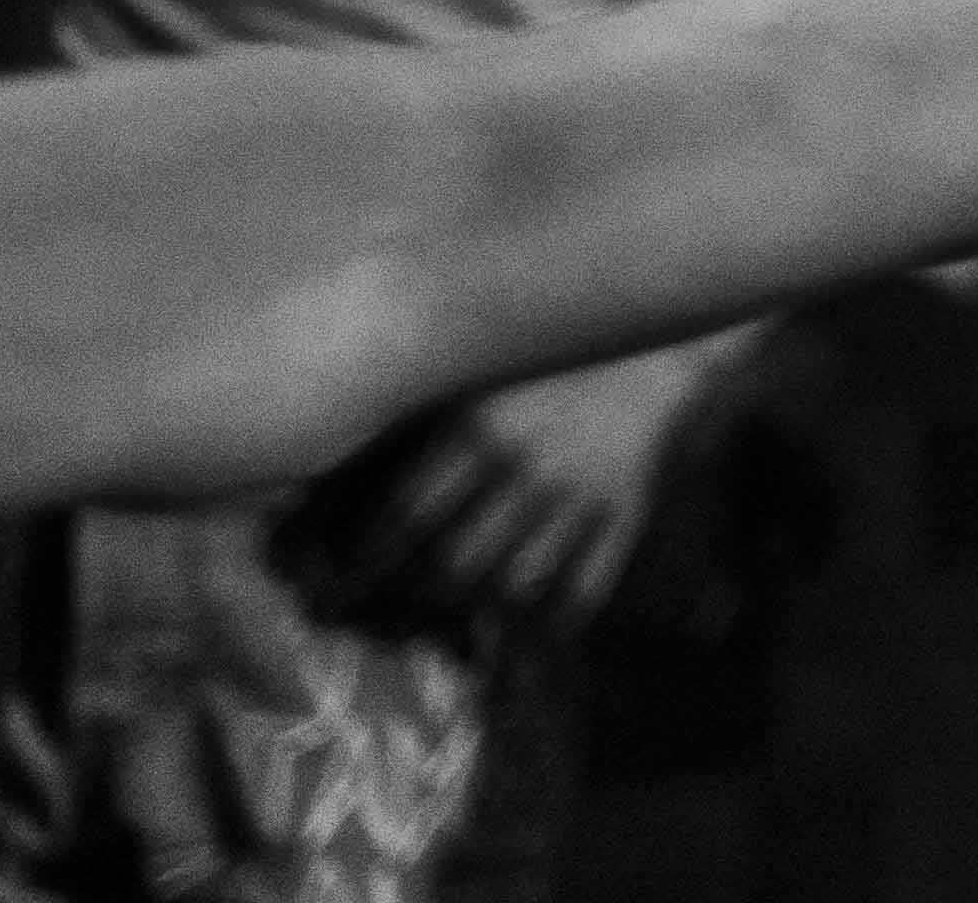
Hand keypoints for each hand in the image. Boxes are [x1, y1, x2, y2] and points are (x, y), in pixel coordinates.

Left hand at [269, 338, 722, 643]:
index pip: (404, 516)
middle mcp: (526, 466)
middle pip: (454, 564)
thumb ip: (413, 422)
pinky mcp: (626, 511)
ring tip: (444, 629)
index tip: (332, 587)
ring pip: (514, 586)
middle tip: (381, 617)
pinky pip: (583, 589)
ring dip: (475, 616)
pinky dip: (551, 624)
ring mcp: (581, 494)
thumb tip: (323, 480)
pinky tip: (525, 639)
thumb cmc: (542, 358)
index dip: (363, 563)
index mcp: (478, 425)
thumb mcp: (476, 376)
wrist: (655, 338)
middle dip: (409, 602)